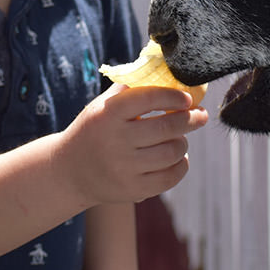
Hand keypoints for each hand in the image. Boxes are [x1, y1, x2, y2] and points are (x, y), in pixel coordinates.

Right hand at [54, 84, 207, 205]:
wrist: (69, 171)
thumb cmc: (94, 131)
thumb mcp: (102, 106)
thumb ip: (130, 91)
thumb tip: (168, 78)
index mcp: (109, 114)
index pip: (149, 99)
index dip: (173, 97)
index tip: (187, 99)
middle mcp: (116, 141)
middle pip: (167, 127)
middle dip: (191, 119)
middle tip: (200, 115)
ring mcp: (124, 168)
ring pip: (172, 152)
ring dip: (183, 142)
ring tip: (180, 138)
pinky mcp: (133, 190)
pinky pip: (170, 177)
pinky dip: (181, 165)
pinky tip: (178, 158)